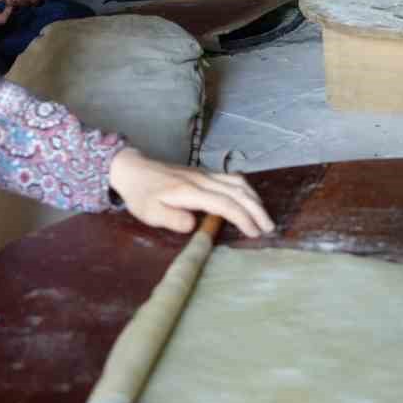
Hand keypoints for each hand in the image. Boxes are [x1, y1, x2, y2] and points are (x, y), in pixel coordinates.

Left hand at [107, 147, 274, 237]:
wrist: (133, 169)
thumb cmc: (141, 195)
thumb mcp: (150, 213)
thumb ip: (173, 219)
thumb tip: (195, 226)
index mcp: (190, 191)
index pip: (225, 203)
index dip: (243, 218)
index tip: (254, 233)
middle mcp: (202, 179)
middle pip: (238, 192)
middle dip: (257, 210)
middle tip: (269, 228)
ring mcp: (205, 174)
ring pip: (238, 182)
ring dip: (254, 199)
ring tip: (264, 216)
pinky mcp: (204, 173)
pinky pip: (232, 178)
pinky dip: (246, 190)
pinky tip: (250, 200)